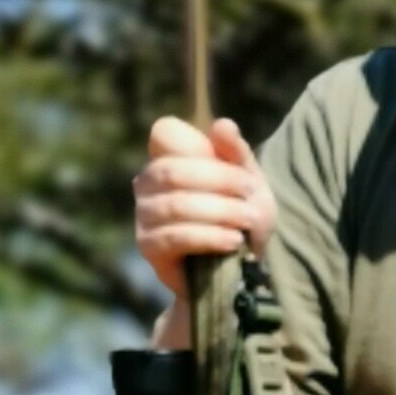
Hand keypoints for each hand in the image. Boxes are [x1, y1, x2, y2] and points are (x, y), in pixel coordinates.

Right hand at [136, 116, 275, 344]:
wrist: (241, 271)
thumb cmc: (242, 218)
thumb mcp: (249, 182)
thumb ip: (236, 154)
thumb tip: (222, 124)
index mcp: (168, 158)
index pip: (165, 132)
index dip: (201, 147)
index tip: (241, 171)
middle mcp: (146, 182)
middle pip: (173, 171)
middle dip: (220, 181)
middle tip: (252, 196)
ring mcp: (143, 214)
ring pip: (176, 205)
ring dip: (221, 212)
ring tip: (249, 221)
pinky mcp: (149, 247)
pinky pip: (175, 236)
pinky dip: (209, 237)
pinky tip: (233, 242)